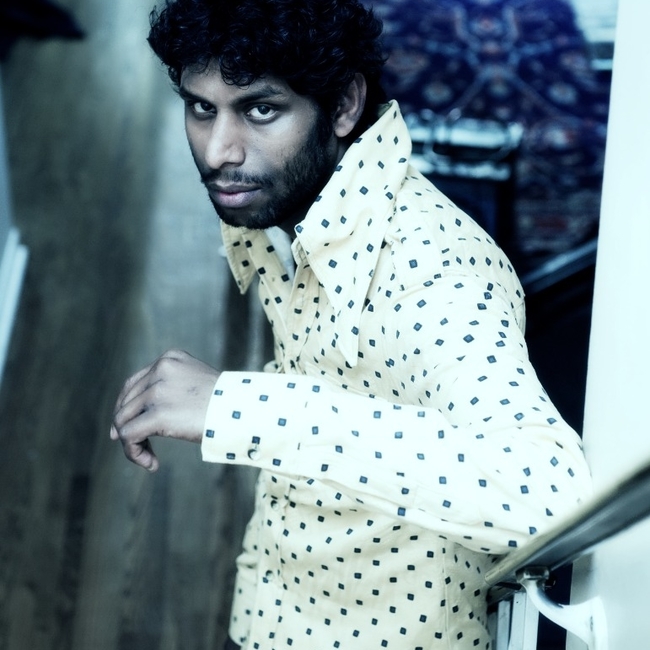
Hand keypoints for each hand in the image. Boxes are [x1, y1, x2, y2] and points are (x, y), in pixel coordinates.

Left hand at [110, 349, 219, 471]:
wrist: (244, 411)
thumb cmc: (227, 404)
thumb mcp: (197, 384)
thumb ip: (172, 389)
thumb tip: (145, 415)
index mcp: (170, 359)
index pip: (133, 384)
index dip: (125, 408)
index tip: (124, 428)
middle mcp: (161, 370)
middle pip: (126, 403)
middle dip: (126, 428)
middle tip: (139, 447)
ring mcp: (158, 391)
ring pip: (123, 421)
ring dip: (132, 443)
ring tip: (149, 458)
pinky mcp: (158, 414)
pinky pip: (129, 436)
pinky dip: (134, 453)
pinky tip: (151, 463)